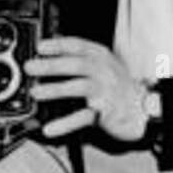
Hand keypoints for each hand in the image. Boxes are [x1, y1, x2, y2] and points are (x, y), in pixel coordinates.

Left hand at [26, 36, 147, 141]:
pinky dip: (65, 123)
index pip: (78, 45)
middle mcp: (104, 70)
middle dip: (51, 65)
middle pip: (76, 64)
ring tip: (36, 93)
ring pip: (79, 87)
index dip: (58, 45)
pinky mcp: (105, 112)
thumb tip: (48, 53)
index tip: (39, 47)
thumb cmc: (116, 85)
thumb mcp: (102, 64)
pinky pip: (82, 117)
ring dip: (55, 89)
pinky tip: (50, 127)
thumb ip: (80, 57)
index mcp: (101, 56)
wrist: (141, 108)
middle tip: (30, 67)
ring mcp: (106, 91)